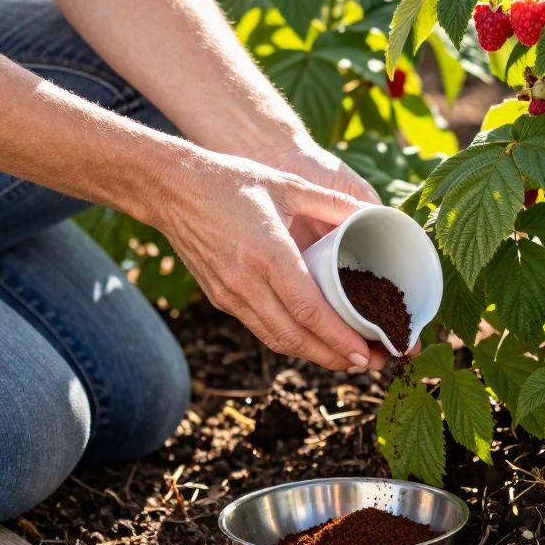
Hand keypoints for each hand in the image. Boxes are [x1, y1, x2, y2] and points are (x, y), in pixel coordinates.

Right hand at [153, 150, 385, 371]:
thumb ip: (332, 202)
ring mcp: (229, 294)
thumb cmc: (230, 181)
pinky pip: (260, 329)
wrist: (171, 189)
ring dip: (313, 355)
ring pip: (276, 340)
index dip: (340, 338)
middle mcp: (246, 282)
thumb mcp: (287, 183)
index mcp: (268, 253)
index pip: (309, 311)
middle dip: (335, 357)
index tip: (366, 352)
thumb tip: (373, 213)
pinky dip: (289, 340)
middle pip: (295, 337)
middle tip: (369, 363)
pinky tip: (312, 339)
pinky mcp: (219, 298)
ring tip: (347, 359)